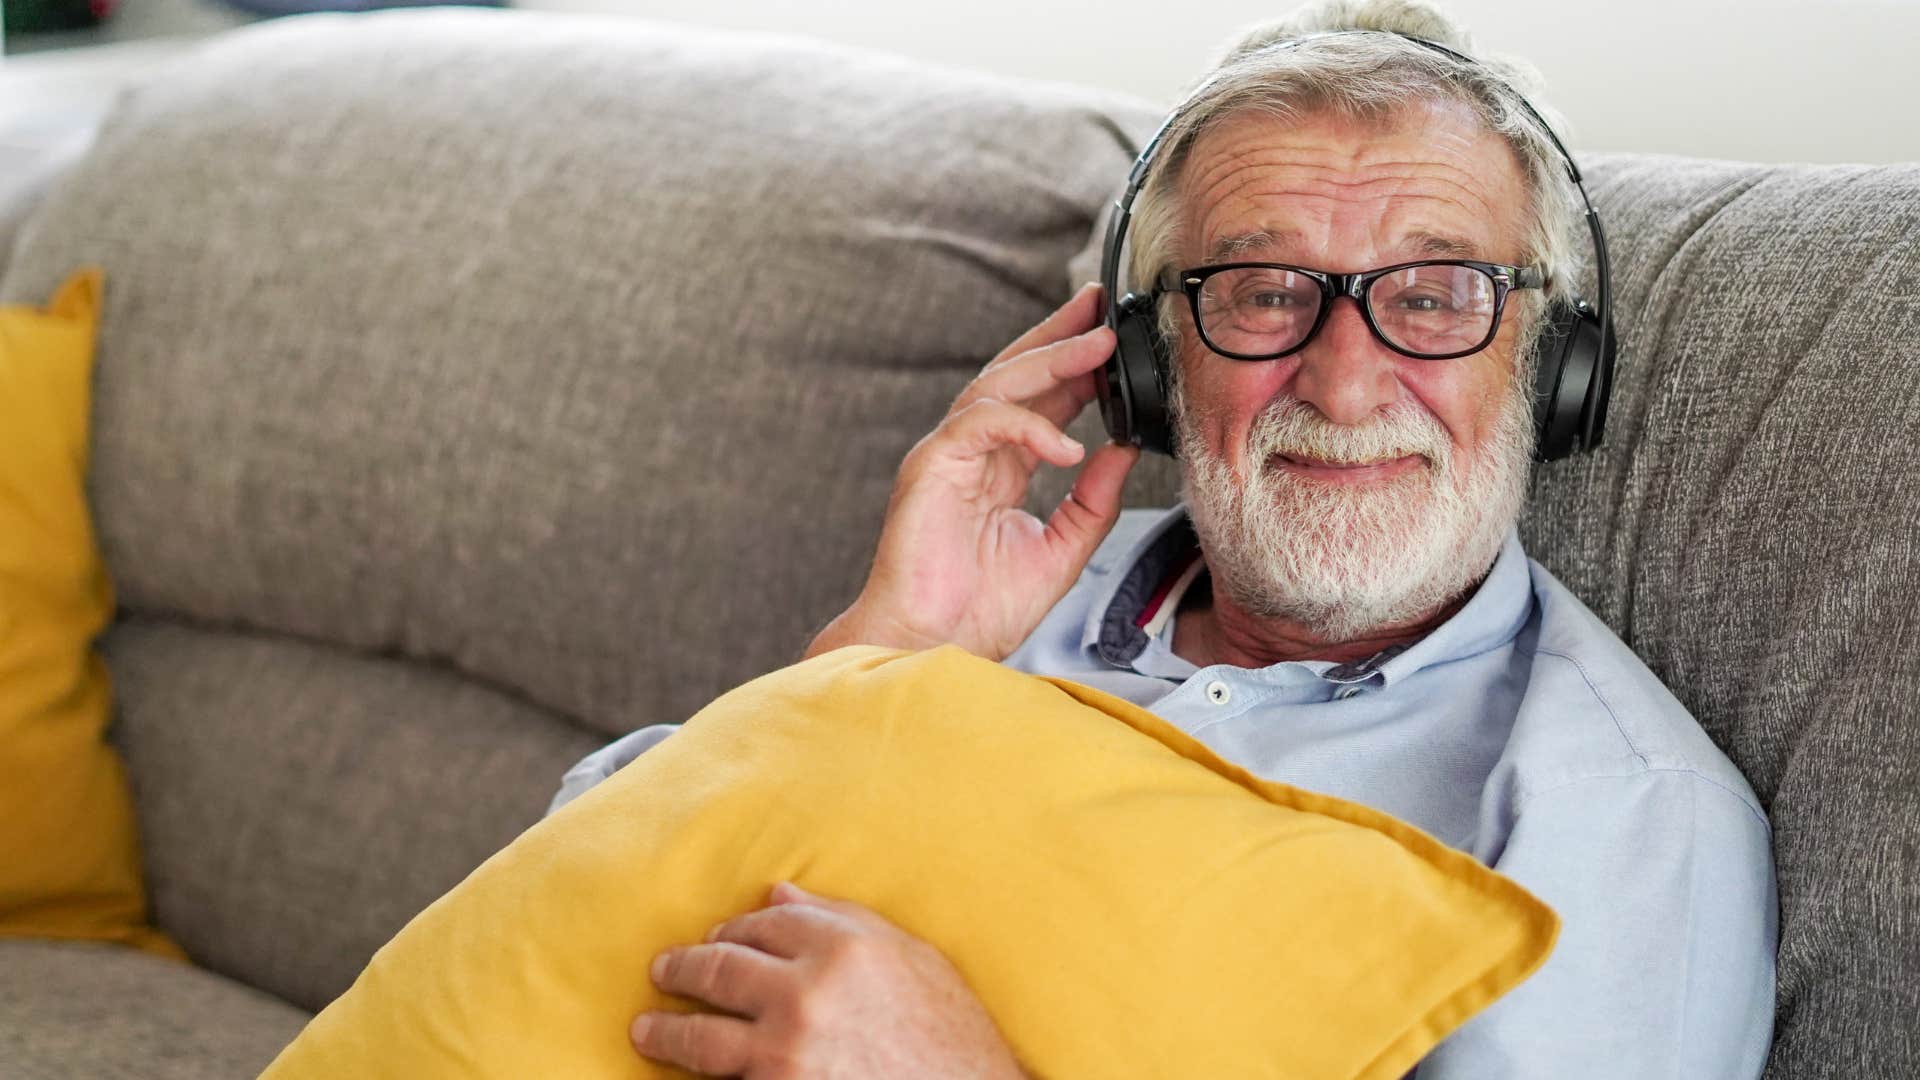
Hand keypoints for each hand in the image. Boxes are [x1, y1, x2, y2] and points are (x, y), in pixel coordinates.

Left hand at [633, 882, 1027, 1079]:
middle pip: (719, 969)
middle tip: (663, 973)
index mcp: (843, 946)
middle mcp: (806, 993)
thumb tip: (777, 893)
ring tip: (647, 1031)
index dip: (733, 928)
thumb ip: (844, 919)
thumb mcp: (911, 959)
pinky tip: (686, 1077)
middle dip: (682, 970)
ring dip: (666, 1034)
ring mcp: (786, 1054)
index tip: (717, 938)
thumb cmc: (952, 1033)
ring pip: (702, 1038)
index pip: (763, 922)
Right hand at [808, 283, 1139, 660]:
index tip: (1118, 341)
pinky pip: (980, 422)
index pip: (1042, 401)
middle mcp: (971, 453)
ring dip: (1051, 360)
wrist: (931, 646)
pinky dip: (1026, 425)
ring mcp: (947, 455)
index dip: (1079, 368)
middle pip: (1016, 375)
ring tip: (1100, 345)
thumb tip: (1125, 452)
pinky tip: (1066, 443)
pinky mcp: (930, 466)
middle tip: (1102, 305)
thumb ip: (1094, 503)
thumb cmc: (979, 611)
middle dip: (1060, 336)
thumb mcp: (1060, 551)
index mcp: (999, 469)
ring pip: (998, 385)